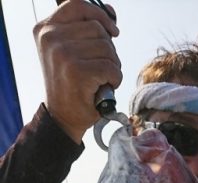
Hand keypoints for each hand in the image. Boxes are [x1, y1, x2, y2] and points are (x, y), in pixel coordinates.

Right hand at [33, 0, 121, 143]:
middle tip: (101, 68)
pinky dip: (115, 79)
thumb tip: (111, 13)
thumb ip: (85, 29)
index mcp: (45, 29)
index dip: (100, 15)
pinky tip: (105, 87)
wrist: (62, 118)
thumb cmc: (70, 85)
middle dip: (108, 50)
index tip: (112, 30)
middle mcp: (51, 38)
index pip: (78, 5)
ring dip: (112, 65)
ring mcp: (63, 54)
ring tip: (101, 78)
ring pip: (107, 48)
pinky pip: (111, 67)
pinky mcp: (78, 72)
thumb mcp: (70, 51)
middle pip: (97, 29)